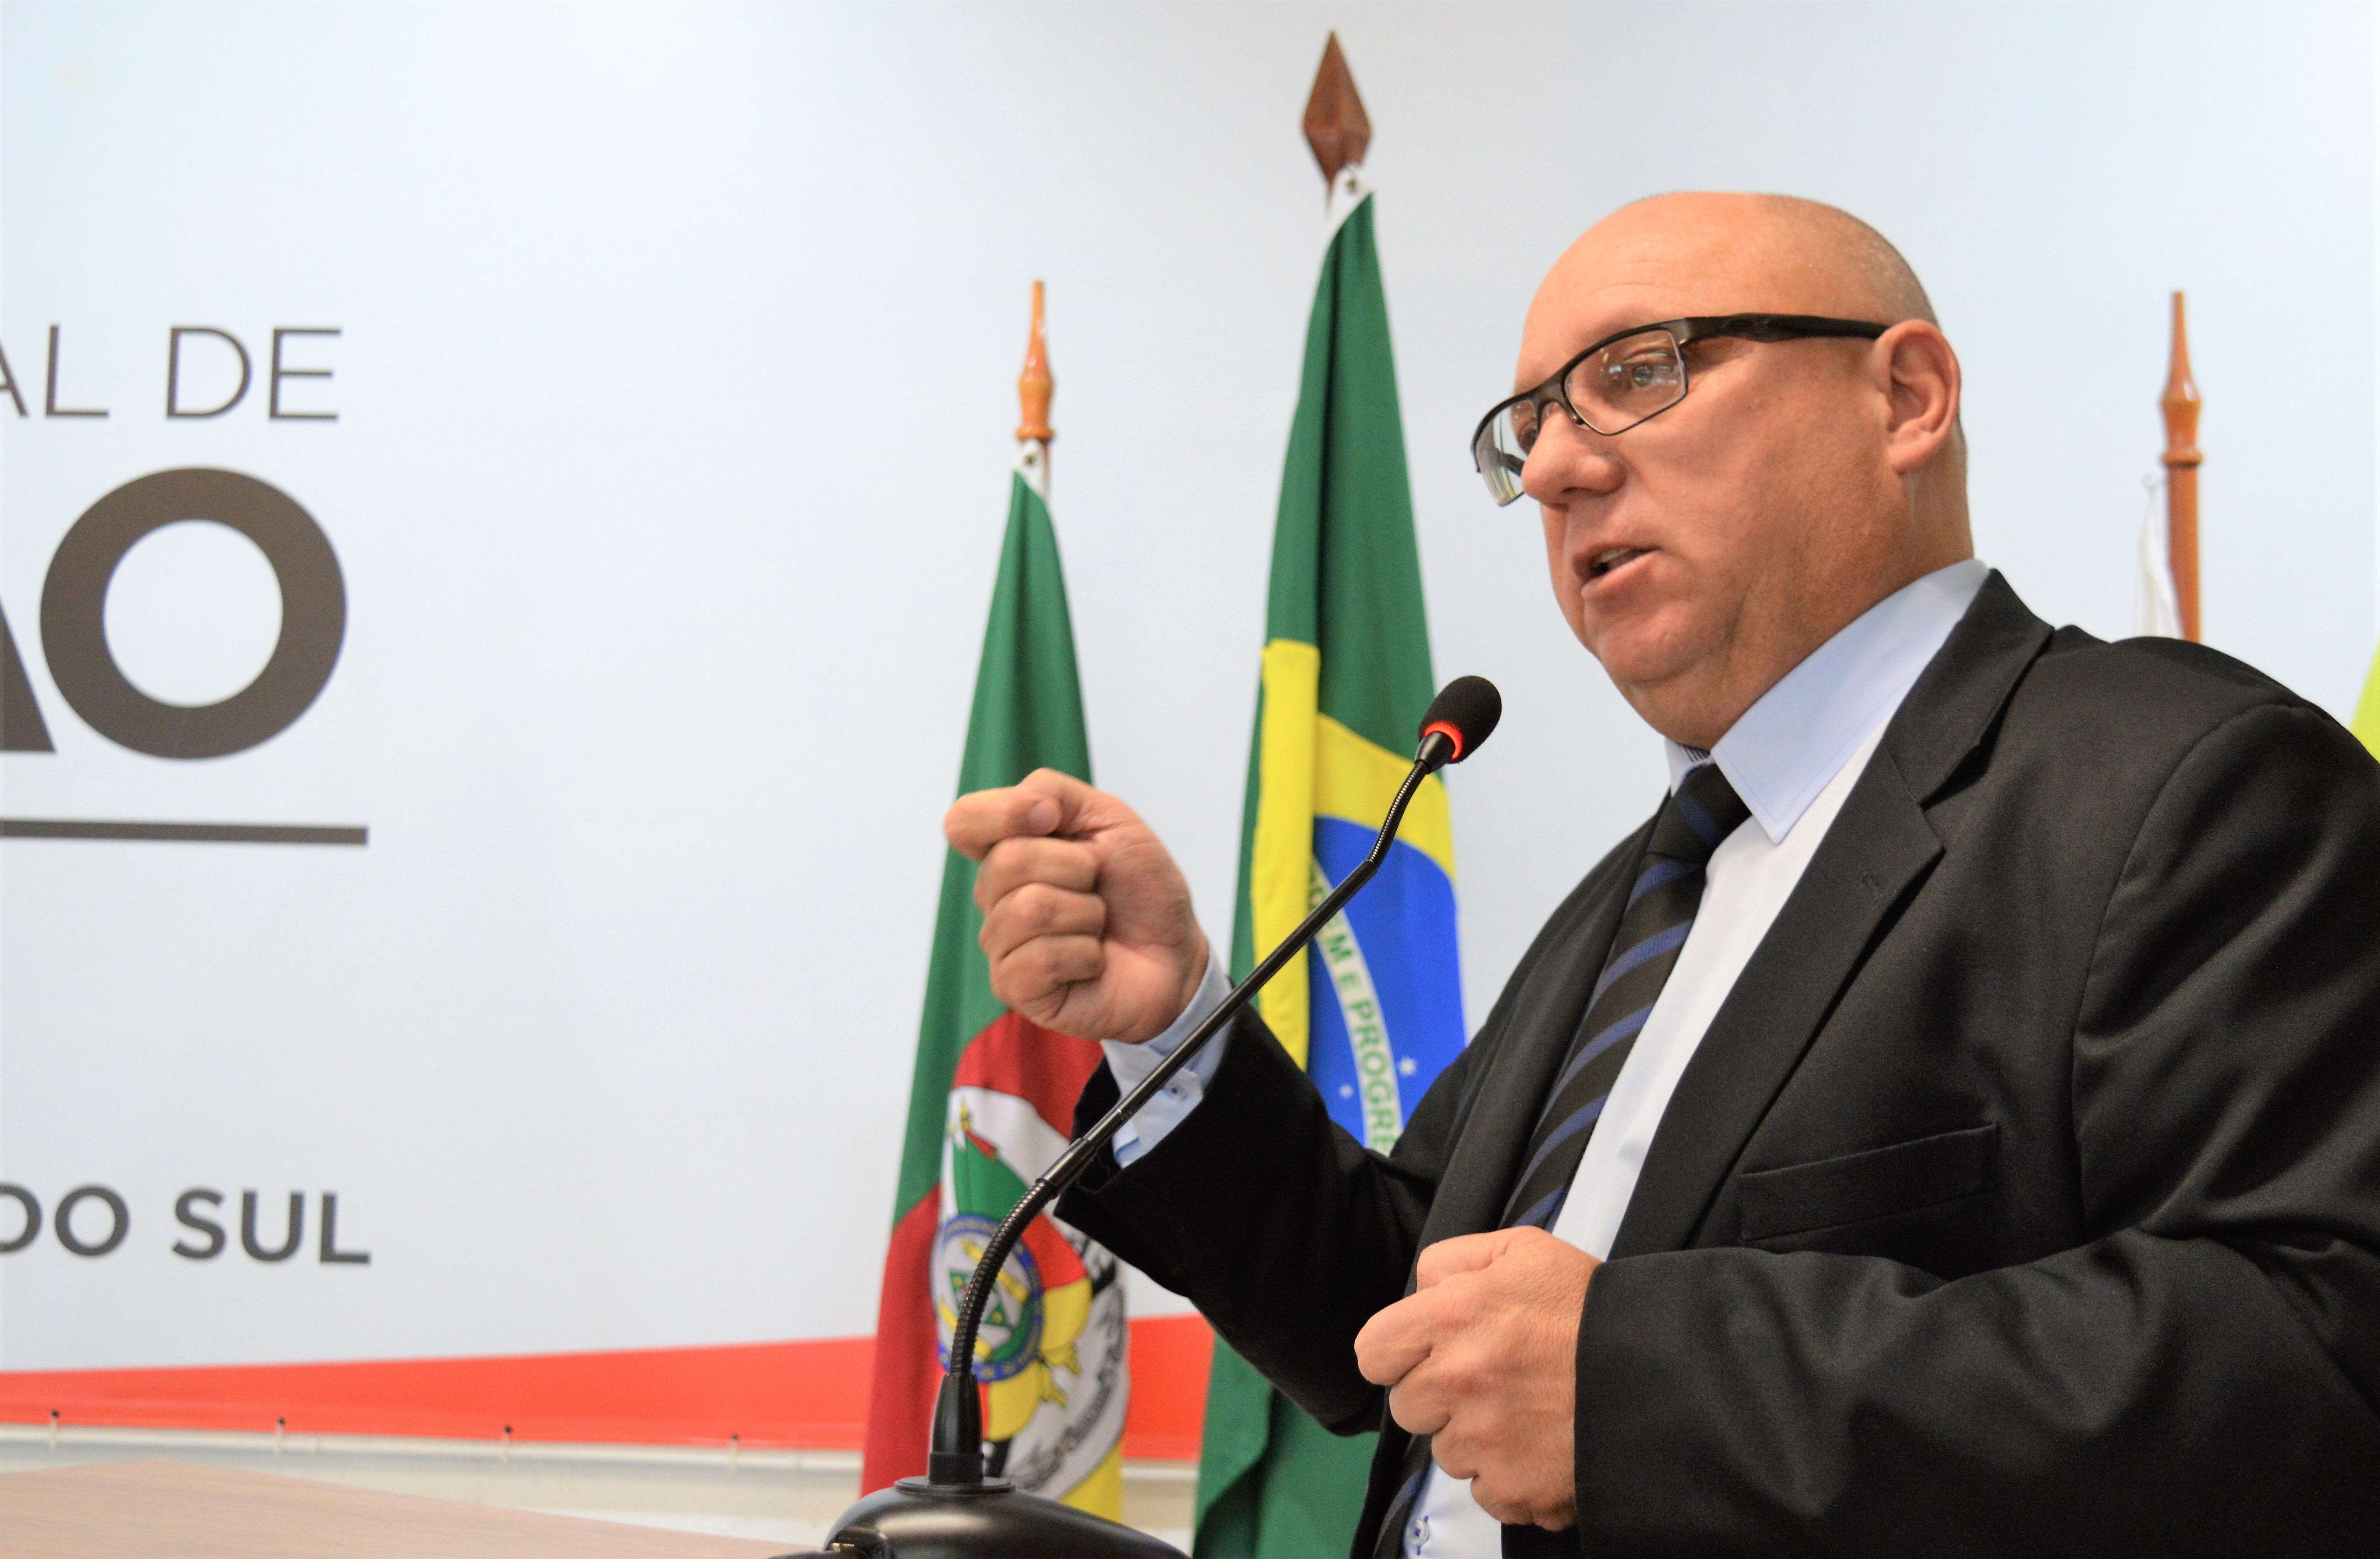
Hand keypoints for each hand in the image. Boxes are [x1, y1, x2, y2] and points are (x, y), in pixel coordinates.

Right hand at [945, 769, 1208, 1043]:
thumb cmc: (1140, 889)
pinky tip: (1092, 962)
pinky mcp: (1015, 987)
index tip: (1051, 818)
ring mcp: (1001, 944)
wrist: (1176, 954)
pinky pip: (1040, 958)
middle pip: (1008, 861)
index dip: (1004, 813)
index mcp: (1008, 849)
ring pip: (1029, 909)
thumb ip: (1054, 792)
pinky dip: (1085, 955)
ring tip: (1097, 925)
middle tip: (1097, 886)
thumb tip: (1026, 807)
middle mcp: (995, 896)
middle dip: (1076, 867)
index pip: (963, 821)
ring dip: (1086, 914)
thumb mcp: (1109, 818)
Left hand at [1352, 1228, 1598, 1528]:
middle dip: (1441, 1396)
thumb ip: (1454, 1261)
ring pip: (1446, 1451)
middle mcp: (1457, 1381)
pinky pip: (1484, 1491)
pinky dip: (1509, 1476)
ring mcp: (1482, 1441)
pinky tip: (1542, 1447)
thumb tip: (1420, 1291)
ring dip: (1475, 1437)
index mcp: (1450, 1317)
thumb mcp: (1524, 1250)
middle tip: (1492, 1381)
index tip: (1426, 1355)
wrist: (1661, 1376)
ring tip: (1528, 1411)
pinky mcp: (1511, 1489)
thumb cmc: (1592, 1311)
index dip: (1398, 1353)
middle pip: (1408, 1406)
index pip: (1373, 1352)